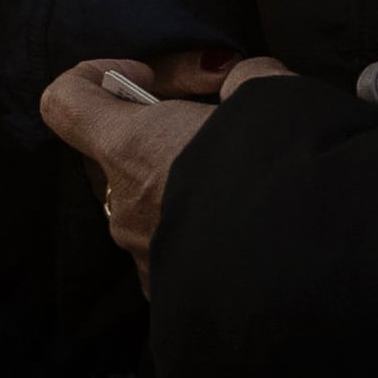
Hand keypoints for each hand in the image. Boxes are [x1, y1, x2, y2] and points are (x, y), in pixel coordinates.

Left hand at [39, 53, 291, 285]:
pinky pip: (178, 250)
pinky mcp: (174, 299)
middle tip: (223, 131)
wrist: (313, 277)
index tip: (147, 80)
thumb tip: (240, 81)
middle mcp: (125, 206)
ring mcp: (145, 258)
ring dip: (187, 188)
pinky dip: (205, 235)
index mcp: (130, 148)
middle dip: (163, 136)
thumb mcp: (272, 97)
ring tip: (251, 186)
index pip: (64, 101)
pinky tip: (254, 232)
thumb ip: (243, 80)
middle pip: (119, 154)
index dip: (96, 78)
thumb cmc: (283, 174)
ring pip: (153, 206)